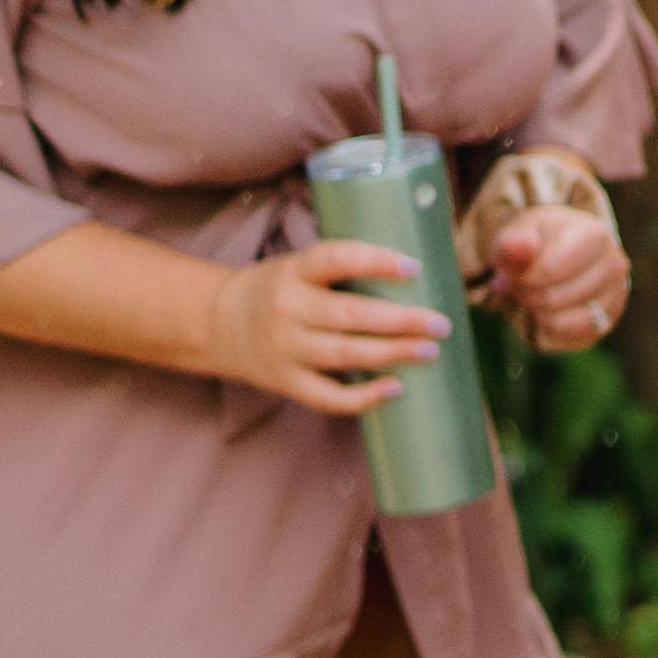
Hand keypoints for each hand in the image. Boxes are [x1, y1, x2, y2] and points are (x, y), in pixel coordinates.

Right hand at [205, 236, 447, 416]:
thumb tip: (417, 274)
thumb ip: (342, 270)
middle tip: (440, 323)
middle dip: (401, 321)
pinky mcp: (285, 381)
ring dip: (392, 354)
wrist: (217, 323)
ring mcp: (285, 348)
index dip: (375, 261)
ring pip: (345, 355)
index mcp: (294, 271)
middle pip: (350, 315)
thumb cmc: (277, 290)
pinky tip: (395, 388)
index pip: (335, 259)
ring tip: (429, 350)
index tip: (414, 267)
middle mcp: (288, 309)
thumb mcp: (298, 266)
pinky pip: (328, 397)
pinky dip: (364, 398)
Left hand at [469, 163, 629, 352]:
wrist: (560, 253)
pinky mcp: (606, 323)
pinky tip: (544, 312)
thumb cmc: (538, 242)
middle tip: (518, 287)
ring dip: (535, 314)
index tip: (510, 274)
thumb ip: (514, 242)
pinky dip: (547, 330)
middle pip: (554, 299)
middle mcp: (614, 266)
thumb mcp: (520, 234)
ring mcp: (615, 297)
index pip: (549, 270)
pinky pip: (567, 340)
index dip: (522, 279)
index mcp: (594, 235)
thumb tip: (519, 248)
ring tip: (531, 298)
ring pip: (560, 323)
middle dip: (526, 297)